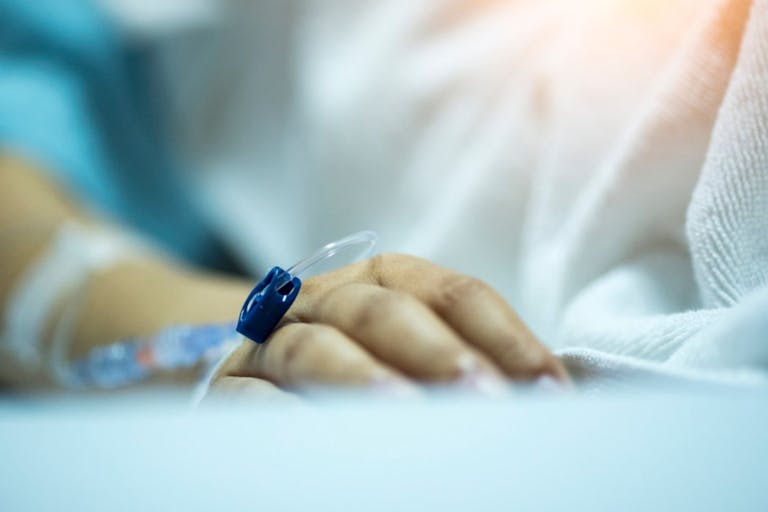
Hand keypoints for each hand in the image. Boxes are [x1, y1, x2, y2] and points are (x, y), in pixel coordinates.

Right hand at [210, 254, 568, 396]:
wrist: (266, 367)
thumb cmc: (363, 360)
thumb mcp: (415, 349)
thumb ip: (469, 362)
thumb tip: (543, 398)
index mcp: (387, 278)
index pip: (454, 295)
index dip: (506, 338)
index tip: (549, 390)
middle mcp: (331, 297)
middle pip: (385, 311)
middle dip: (439, 354)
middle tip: (488, 400)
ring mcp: (276, 338)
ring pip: (318, 347)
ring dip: (365, 379)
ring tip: (408, 413)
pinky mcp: (236, 386)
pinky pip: (257, 399)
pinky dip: (289, 415)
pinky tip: (329, 439)